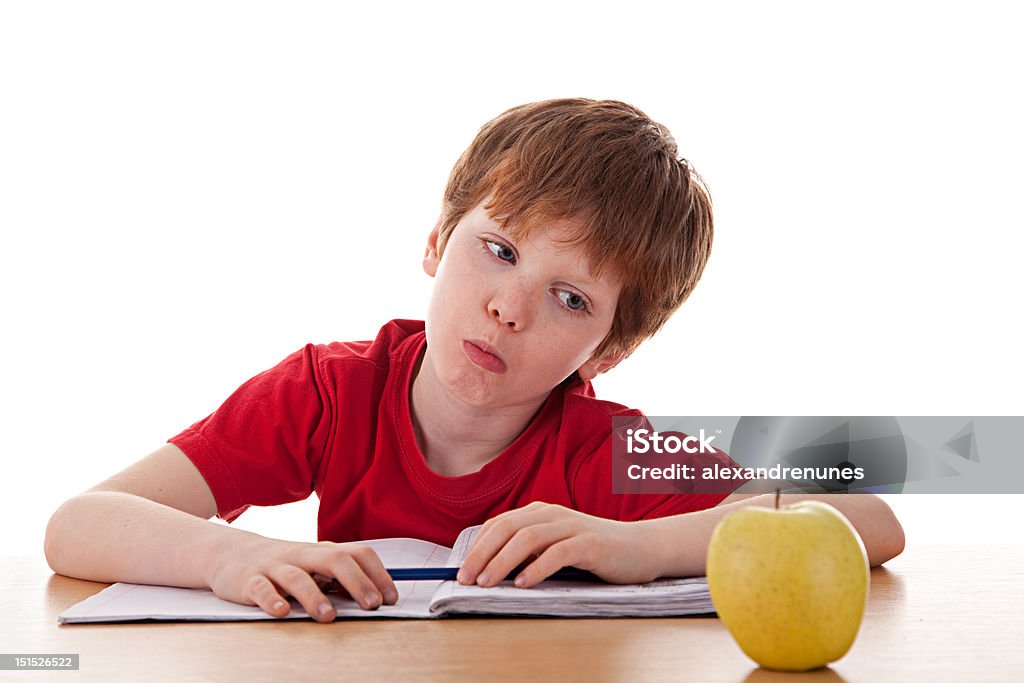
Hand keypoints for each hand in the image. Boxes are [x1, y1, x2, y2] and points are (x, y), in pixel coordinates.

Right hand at [203, 535, 398, 622]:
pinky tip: (282, 612)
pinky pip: (261, 589)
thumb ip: (340, 579)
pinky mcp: (249, 581)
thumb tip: (375, 597)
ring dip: (316, 597)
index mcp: (322, 551)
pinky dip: (272, 600)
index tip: (391, 598)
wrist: (230, 553)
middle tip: (372, 605)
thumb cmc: (282, 564)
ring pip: (298, 577)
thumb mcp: (314, 566)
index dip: (378, 574)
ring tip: (329, 616)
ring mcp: (275, 567)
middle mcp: (303, 555)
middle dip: (357, 582)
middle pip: (335, 560)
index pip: (358, 554)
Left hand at [456, 502, 664, 588]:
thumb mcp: (554, 547)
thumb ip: (528, 553)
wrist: (640, 548)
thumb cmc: (593, 552)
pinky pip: (557, 553)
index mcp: (540, 513)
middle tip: (467, 579)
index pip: (499, 524)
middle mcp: (552, 514)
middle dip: (482, 554)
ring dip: (502, 562)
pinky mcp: (589, 544)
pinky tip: (524, 583)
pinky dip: (537, 568)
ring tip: (488, 583)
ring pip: (527, 538)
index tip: (462, 571)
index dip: (477, 546)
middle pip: (507, 528)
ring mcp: (571, 526)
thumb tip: (490, 571)